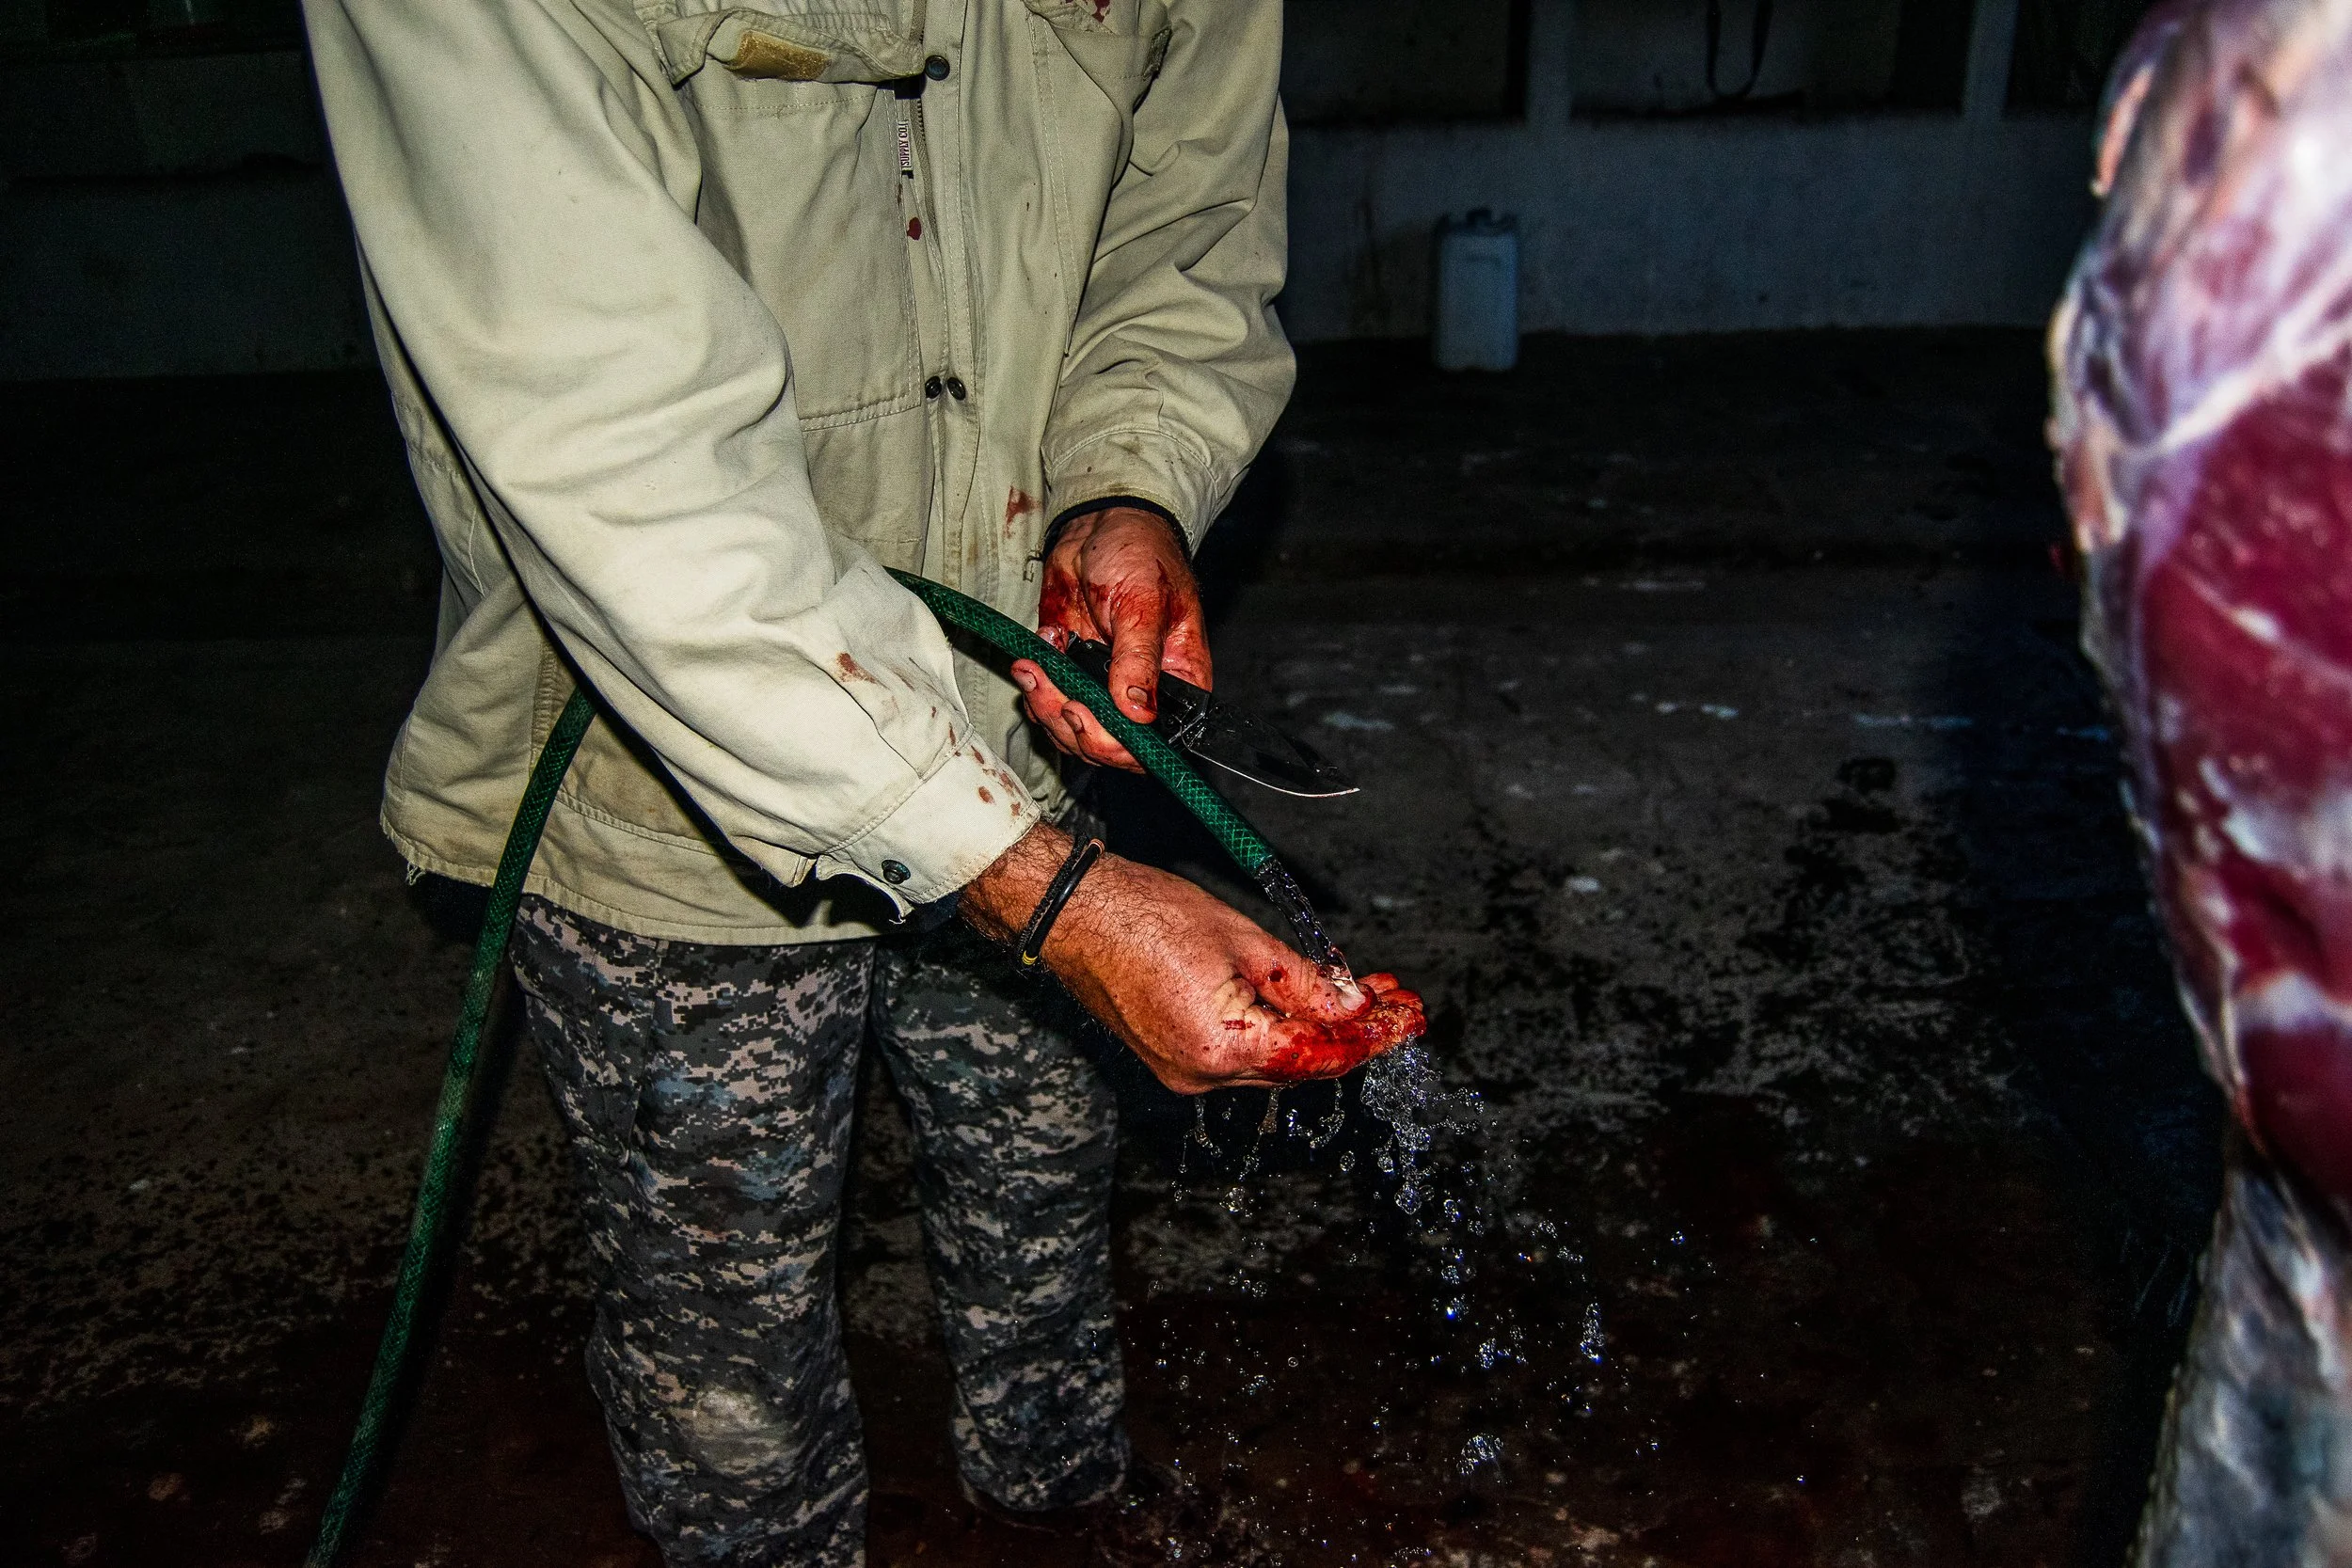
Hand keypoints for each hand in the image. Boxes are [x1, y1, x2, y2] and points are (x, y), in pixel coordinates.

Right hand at [961, 825, 1423, 1092]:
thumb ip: (1308, 984)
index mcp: (1223, 1046)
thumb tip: (1357, 1008)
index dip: (1371, 1038)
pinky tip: (1304, 1001)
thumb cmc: (1144, 915)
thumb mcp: (1245, 940)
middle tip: (1394, 1003)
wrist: (1071, 915)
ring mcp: (1184, 1072)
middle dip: (1352, 1033)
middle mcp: (1202, 1075)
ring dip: (1318, 1031)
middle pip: (1300, 1065)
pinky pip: (1241, 1053)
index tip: (1407, 1018)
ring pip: (1273, 1060)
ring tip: (1362, 995)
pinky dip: (1277, 1030)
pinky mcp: (1172, 1058)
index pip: (1320, 1056)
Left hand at [1014, 505, 1210, 772]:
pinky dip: (1035, 691)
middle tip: (1054, 693)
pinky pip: (1049, 706)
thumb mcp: (1145, 603)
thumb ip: (1139, 658)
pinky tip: (1032, 663)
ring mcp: (1104, 688)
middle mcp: (1142, 694)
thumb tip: (1137, 711)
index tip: (1085, 716)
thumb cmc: (1141, 554)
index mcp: (1177, 683)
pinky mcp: (1070, 674)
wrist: (1100, 524)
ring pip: (1073, 732)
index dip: (1118, 745)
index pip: (1156, 742)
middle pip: (1109, 747)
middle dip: (1073, 727)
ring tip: (1033, 672)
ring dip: (1047, 709)